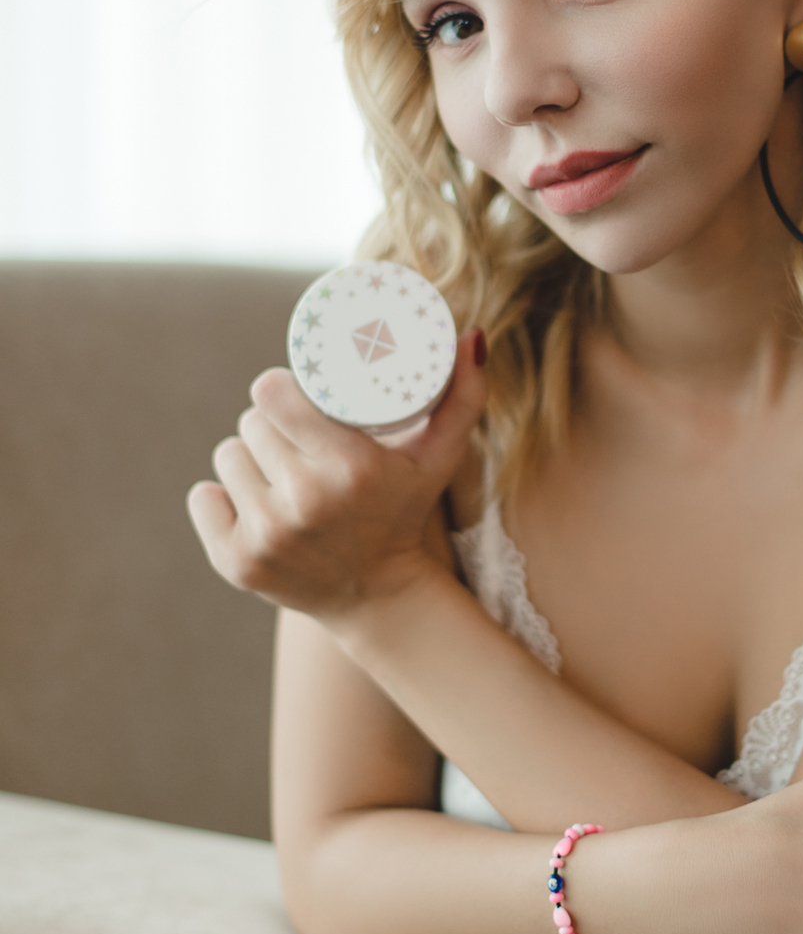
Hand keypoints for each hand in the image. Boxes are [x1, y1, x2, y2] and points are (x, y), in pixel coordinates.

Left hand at [186, 330, 487, 621]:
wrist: (380, 598)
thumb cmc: (406, 511)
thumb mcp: (440, 457)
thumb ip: (464, 397)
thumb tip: (470, 335)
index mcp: (349, 467)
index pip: (272, 394)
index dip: (276, 389)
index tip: (290, 395)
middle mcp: (304, 501)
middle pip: (251, 424)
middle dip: (268, 424)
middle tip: (293, 437)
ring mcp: (267, 536)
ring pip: (226, 456)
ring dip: (246, 457)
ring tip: (275, 468)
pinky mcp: (237, 562)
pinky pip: (202, 497)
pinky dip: (218, 497)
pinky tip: (244, 499)